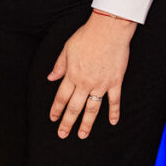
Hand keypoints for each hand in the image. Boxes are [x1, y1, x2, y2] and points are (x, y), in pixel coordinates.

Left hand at [47, 13, 136, 138]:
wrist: (108, 30)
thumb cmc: (87, 36)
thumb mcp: (67, 48)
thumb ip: (59, 65)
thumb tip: (50, 77)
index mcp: (72, 74)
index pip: (61, 97)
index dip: (56, 109)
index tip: (53, 119)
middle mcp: (85, 82)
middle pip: (74, 107)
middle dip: (67, 122)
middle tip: (62, 134)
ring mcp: (101, 84)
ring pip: (92, 108)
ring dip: (87, 123)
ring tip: (82, 135)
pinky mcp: (115, 81)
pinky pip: (114, 100)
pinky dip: (114, 112)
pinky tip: (112, 122)